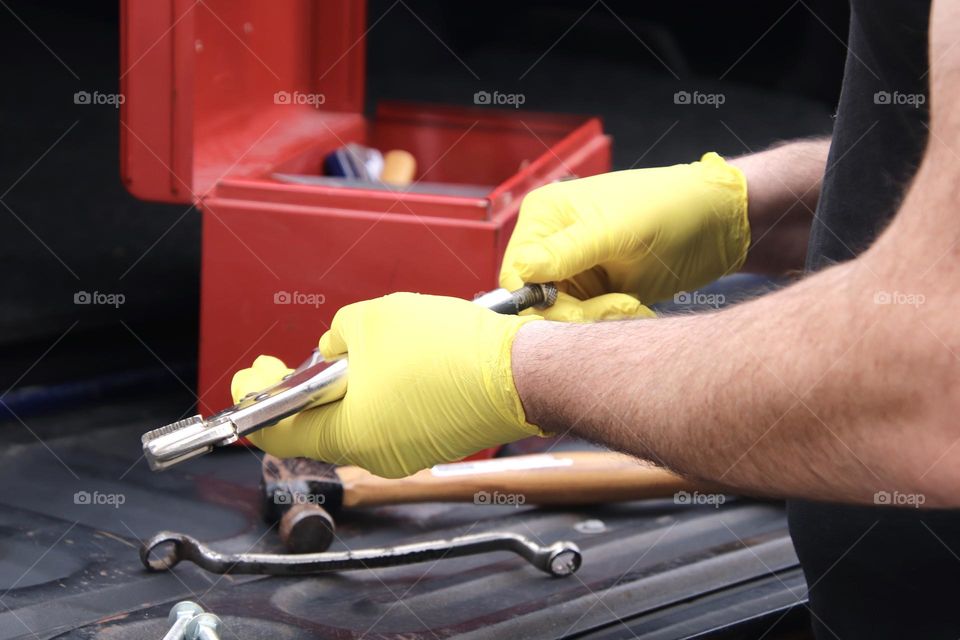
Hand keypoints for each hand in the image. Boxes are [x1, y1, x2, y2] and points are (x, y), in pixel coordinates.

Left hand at [231, 293, 543, 477]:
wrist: (521, 371)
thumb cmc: (450, 350)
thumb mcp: (373, 319)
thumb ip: (337, 335)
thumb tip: (334, 347)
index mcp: (349, 432)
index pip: (280, 429)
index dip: (255, 399)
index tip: (249, 378)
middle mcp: (375, 453)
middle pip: (320, 425)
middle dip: (304, 388)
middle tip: (293, 361)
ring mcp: (407, 451)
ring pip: (358, 421)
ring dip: (346, 388)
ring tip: (353, 350)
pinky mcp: (434, 441)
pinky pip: (390, 419)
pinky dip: (379, 394)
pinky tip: (391, 362)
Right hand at [500, 153, 748, 319]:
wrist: (719, 221)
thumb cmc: (670, 209)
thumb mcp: (617, 230)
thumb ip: (567, 252)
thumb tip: (521, 271)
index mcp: (543, 217)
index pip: (516, 275)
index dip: (540, 301)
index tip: (583, 307)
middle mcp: (550, 243)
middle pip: (536, 303)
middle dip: (576, 314)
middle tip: (622, 307)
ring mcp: (573, 269)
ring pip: (560, 317)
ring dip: (597, 321)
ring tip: (634, 307)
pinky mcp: (595, 291)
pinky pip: (584, 322)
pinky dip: (608, 323)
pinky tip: (637, 310)